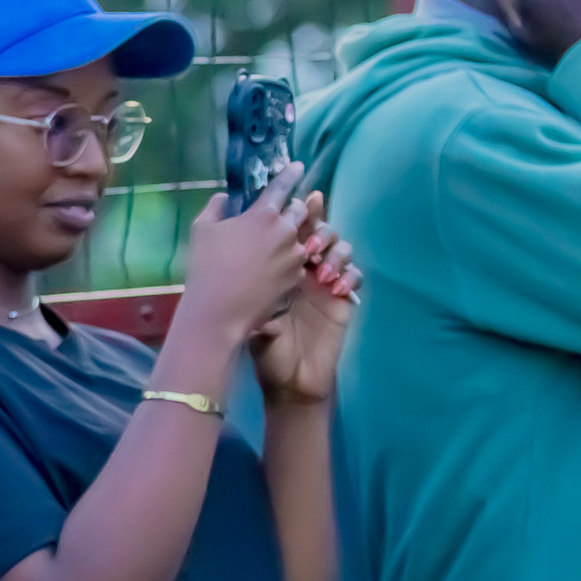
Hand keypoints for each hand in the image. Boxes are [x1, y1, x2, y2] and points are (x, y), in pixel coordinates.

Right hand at [176, 162, 313, 351]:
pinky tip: (271, 270)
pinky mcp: (297, 277)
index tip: (297, 166)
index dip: (290, 173)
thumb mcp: (201, 231)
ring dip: (290, 238)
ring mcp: (294, 256)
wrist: (219, 312)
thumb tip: (223, 197)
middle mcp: (285, 231)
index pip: (282, 186)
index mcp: (263, 214)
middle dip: (292, 210)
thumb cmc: (206, 268)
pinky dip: (288, 261)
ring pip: (300, 238)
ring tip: (272, 250)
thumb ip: (215, 207)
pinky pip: (298, 262)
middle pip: (300, 211)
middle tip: (276, 218)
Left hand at [247, 193, 360, 406]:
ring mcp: (326, 284)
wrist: (287, 380)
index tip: (297, 201)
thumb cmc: (264, 346)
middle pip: (320, 231)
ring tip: (321, 267)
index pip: (291, 229)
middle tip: (309, 239)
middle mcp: (304, 269)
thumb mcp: (247, 311)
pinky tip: (335, 285)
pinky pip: (356, 277)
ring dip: (334, 251)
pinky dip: (349, 275)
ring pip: (341, 249)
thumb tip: (225, 248)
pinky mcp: (343, 301)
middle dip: (319, 226)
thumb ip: (241, 283)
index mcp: (280, 266)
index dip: (297, 213)